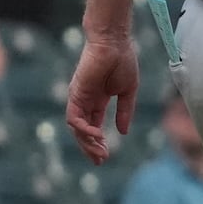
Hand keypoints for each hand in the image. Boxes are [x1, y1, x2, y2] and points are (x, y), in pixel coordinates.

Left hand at [66, 37, 139, 163]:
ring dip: (87, 143)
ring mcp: (79, 98)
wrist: (114, 42)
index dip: (99, 141)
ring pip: (77, 128)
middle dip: (91, 147)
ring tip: (100, 153)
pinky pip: (74, 118)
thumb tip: (123, 132)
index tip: (106, 154)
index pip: (93, 125)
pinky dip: (83, 129)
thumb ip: (125, 111)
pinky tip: (96, 135)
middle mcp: (85, 101)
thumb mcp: (128, 91)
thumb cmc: (123, 60)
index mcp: (98, 100)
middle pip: (83, 131)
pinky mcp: (75, 94)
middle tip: (101, 161)